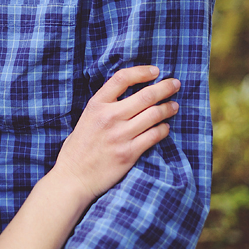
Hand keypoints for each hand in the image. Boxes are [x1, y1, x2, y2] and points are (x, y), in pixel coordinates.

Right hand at [55, 66, 179, 201]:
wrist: (73, 177)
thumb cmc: (79, 147)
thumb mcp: (86, 117)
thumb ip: (105, 105)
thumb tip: (128, 93)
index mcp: (96, 105)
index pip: (122, 78)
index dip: (142, 72)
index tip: (155, 71)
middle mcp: (109, 117)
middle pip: (145, 96)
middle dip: (164, 87)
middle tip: (175, 84)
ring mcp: (120, 135)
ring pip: (154, 115)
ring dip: (168, 108)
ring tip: (174, 106)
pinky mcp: (129, 153)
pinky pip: (154, 136)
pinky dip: (163, 129)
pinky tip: (165, 127)